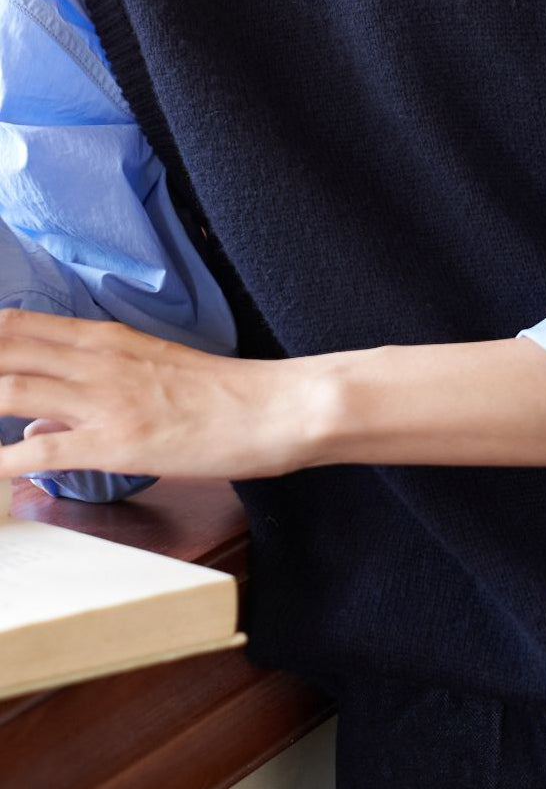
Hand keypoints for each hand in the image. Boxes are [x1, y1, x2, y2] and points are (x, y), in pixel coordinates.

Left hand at [0, 308, 333, 482]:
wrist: (276, 407)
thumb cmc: (225, 394)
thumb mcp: (152, 374)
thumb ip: (90, 390)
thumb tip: (36, 421)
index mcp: (105, 339)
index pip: (14, 325)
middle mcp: (96, 362)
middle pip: (2, 350)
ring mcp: (105, 401)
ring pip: (9, 390)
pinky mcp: (117, 443)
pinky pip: (42, 449)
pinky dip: (4, 462)